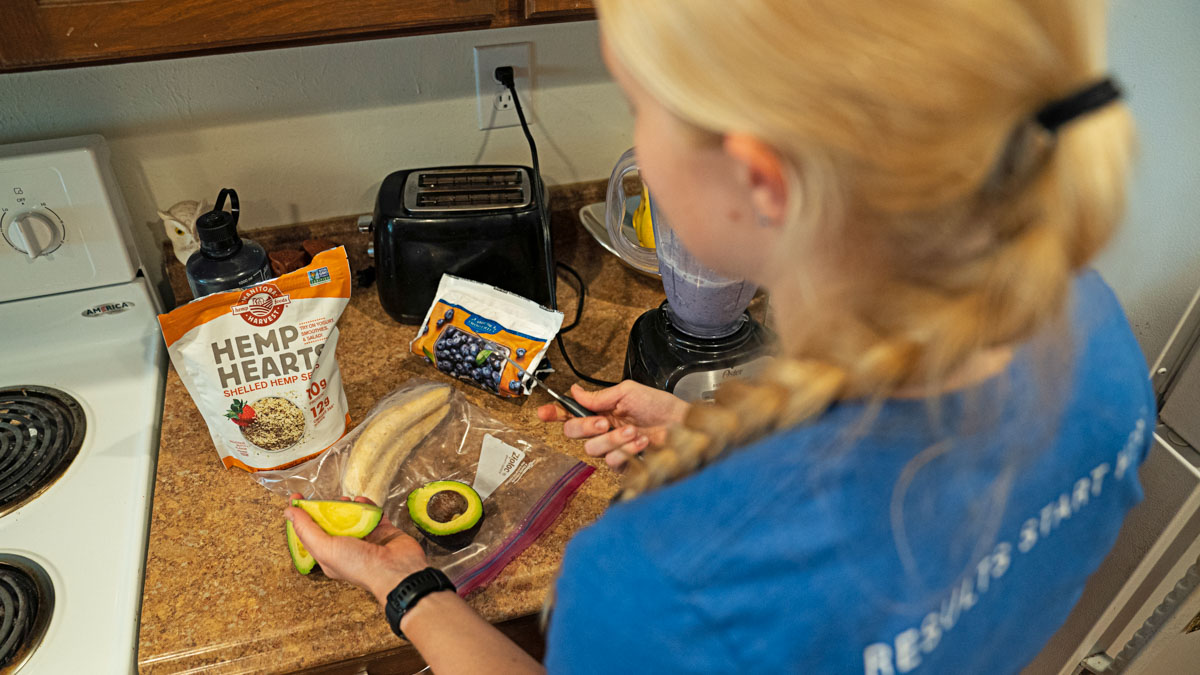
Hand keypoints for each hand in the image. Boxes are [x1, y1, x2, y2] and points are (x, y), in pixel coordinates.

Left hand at [284, 493, 428, 607]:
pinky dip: (368, 505)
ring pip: (352, 515)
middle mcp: (346, 547)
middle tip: (326, 498)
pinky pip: (372, 513)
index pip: (309, 533)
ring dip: (348, 506)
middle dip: (326, 508)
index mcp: (329, 555)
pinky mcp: (383, 530)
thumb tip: (288, 512)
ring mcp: (366, 538)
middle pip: (331, 522)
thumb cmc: (359, 565)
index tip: (296, 498)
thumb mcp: (325, 548)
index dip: (300, 515)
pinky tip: (364, 502)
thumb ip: (307, 529)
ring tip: (347, 501)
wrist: (397, 570)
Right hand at [536, 380, 688, 468]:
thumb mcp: (628, 392)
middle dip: (586, 426)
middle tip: (605, 421)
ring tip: (633, 430)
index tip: (543, 413)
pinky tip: (641, 443)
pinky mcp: (623, 464)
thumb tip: (574, 390)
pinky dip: (626, 450)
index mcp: (600, 410)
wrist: (682, 424)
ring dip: (613, 439)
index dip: (553, 413)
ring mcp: (611, 447)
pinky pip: (611, 461)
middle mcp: (602, 429)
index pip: (569, 412)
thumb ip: (599, 396)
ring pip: (591, 449)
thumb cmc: (660, 406)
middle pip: (572, 433)